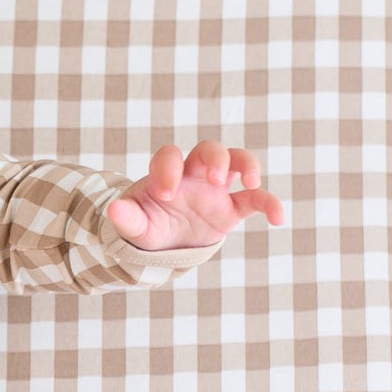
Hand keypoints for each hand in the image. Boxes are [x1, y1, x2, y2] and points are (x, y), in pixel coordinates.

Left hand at [105, 141, 284, 251]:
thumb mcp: (134, 226)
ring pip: (238, 160)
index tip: (164, 196)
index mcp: (167, 174)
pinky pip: (256, 199)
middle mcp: (194, 174)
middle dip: (215, 158)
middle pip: (209, 148)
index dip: (169, 170)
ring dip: (247, 165)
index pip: (169, 156)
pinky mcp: (232, 208)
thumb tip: (113, 209)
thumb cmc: (148, 225)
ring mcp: (216, 189)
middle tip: (214, 179)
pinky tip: (279, 219)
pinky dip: (270, 204)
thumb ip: (126, 218)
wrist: (164, 243)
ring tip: (251, 182)